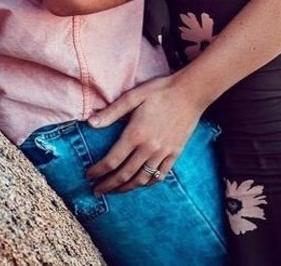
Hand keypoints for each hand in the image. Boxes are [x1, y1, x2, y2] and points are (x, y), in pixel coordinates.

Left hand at [85, 73, 204, 194]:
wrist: (190, 92)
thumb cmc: (160, 90)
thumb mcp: (133, 96)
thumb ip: (112, 112)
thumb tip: (90, 123)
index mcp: (135, 134)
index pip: (112, 161)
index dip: (98, 171)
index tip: (89, 176)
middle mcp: (148, 148)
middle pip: (125, 174)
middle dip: (108, 185)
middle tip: (97, 190)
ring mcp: (163, 153)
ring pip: (142, 179)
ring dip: (126, 188)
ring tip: (115, 191)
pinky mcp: (175, 154)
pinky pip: (160, 176)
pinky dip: (148, 183)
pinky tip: (140, 183)